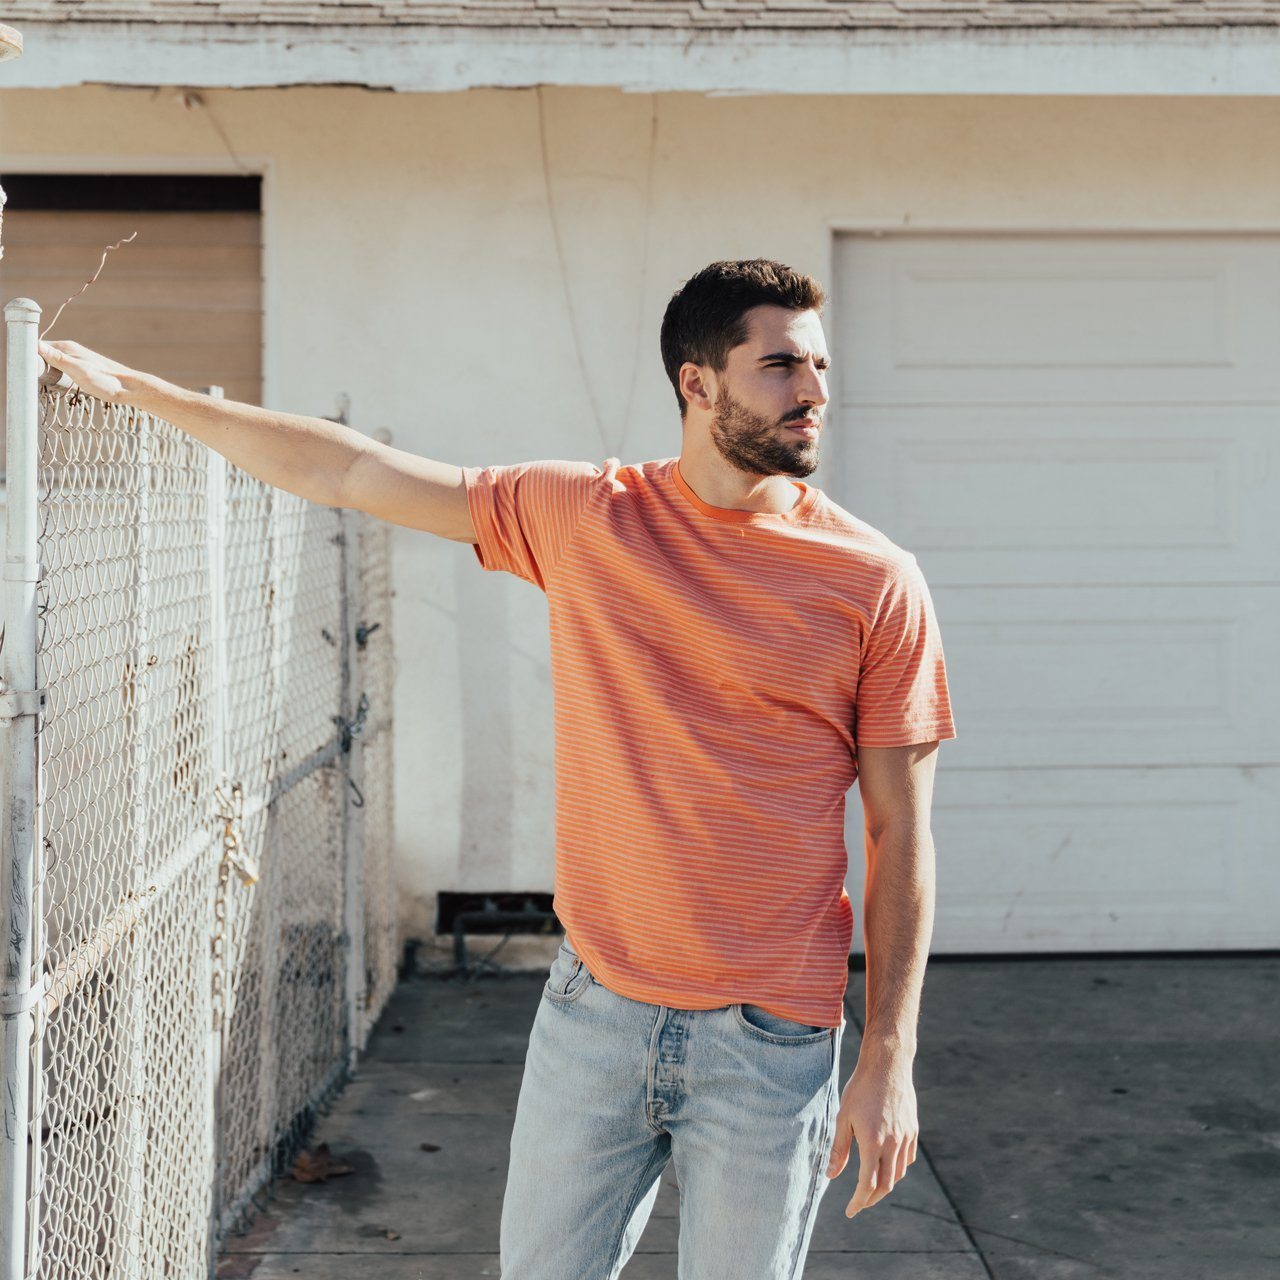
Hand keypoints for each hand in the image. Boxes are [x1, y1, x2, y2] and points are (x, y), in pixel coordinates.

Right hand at [38, 340, 134, 404]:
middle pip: (43, 354)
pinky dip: (55, 375)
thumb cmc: (105, 381)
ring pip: (52, 362)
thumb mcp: (78, 371)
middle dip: (36, 365)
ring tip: (44, 382)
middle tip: (35, 380)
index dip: (29, 357)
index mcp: (66, 347)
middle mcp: (70, 350)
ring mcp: (76, 359)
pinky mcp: (82, 368)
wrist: (129, 388)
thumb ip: (57, 358)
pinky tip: (56, 384)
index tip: (27, 370)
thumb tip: (35, 345)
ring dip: (45, 371)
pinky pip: (61, 368)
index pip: (38, 346)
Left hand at [824, 1042, 918, 1217]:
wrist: (887, 1065)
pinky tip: (886, 1164)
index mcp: (873, 1142)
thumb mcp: (843, 1117)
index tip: (850, 1211)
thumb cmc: (860, 1089)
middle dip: (871, 1198)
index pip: (868, 1184)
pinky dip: (897, 1168)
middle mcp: (893, 1144)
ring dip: (885, 1183)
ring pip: (899, 1173)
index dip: (859, 1202)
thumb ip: (839, 1149)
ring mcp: (906, 1137)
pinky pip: (907, 1158)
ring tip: (871, 1184)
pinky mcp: (913, 1130)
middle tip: (859, 1203)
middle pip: (886, 1185)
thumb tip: (831, 1176)